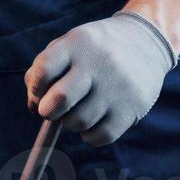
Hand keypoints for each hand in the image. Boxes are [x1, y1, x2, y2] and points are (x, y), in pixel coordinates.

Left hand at [24, 11, 176, 145]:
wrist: (146, 42)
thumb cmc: (95, 48)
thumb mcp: (69, 45)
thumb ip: (43, 70)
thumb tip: (33, 106)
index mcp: (78, 43)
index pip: (44, 69)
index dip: (36, 87)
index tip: (41, 91)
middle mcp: (98, 62)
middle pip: (60, 99)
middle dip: (48, 111)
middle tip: (53, 109)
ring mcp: (117, 86)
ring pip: (78, 122)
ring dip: (70, 123)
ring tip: (78, 110)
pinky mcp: (132, 108)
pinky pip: (99, 136)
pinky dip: (89, 135)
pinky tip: (93, 120)